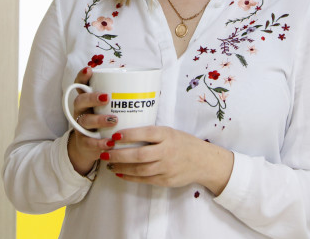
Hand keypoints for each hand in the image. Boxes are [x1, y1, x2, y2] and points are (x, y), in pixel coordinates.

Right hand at [67, 67, 118, 175]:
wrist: (92, 148)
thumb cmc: (107, 122)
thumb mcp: (111, 108)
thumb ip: (123, 98)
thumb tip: (149, 86)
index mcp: (87, 99)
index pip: (81, 84)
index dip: (82, 76)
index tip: (89, 69)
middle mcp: (81, 111)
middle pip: (80, 100)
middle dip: (92, 97)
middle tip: (106, 97)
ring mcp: (81, 126)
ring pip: (85, 120)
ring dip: (99, 119)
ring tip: (114, 120)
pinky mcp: (83, 142)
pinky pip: (88, 142)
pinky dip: (99, 143)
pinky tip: (110, 142)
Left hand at [101, 126, 233, 195]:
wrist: (204, 162)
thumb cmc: (184, 143)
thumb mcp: (171, 132)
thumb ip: (152, 133)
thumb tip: (124, 129)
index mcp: (168, 135)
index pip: (146, 133)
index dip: (129, 134)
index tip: (114, 135)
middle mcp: (167, 152)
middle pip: (139, 155)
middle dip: (119, 154)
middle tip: (105, 151)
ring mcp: (166, 168)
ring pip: (139, 170)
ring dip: (121, 166)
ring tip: (108, 162)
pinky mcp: (165, 180)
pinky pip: (144, 179)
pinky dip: (129, 176)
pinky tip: (119, 172)